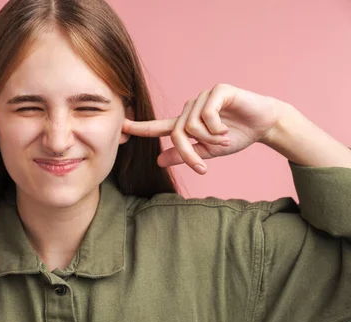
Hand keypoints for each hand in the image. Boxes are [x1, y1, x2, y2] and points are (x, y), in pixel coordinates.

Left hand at [121, 83, 285, 173]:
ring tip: (224, 138)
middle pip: (177, 133)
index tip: (122, 128)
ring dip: (209, 139)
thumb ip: (185, 154)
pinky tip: (227, 129)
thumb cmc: (236, 136)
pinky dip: (216, 128)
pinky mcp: (217, 91)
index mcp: (186, 123)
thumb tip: (158, 160)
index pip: (159, 126)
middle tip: (203, 167)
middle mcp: (191, 108)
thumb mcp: (207, 152)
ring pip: (191, 126)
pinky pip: (206, 114)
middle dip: (188, 154)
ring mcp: (202, 97)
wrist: (264, 125)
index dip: (140, 128)